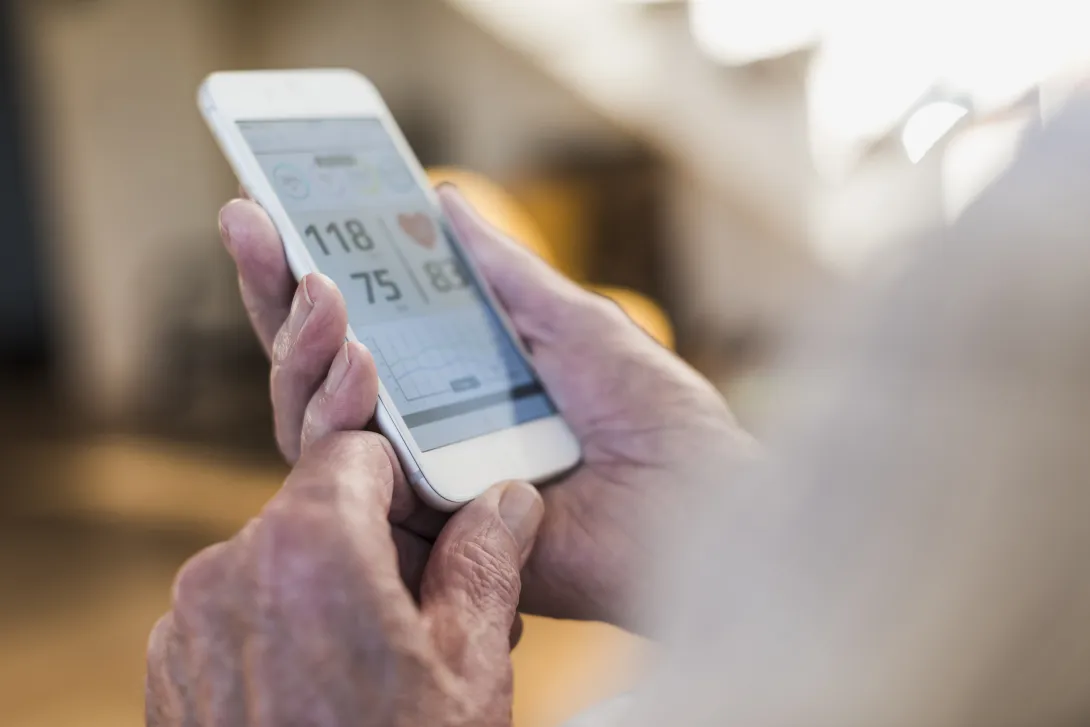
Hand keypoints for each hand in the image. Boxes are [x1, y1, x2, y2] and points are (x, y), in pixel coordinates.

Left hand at [146, 428, 544, 725]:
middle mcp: (229, 570)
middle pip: (319, 511)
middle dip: (379, 546)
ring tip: (389, 665)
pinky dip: (286, 632)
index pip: (358, 452)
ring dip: (335, 591)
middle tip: (434, 611)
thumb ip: (487, 559)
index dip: (408, 481)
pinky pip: (241, 616)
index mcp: (308, 547)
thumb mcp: (469, 667)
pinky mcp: (174, 672)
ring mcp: (191, 625)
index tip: (440, 522)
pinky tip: (332, 693)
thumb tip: (508, 499)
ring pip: (281, 565)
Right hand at [218, 187, 753, 630]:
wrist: (697, 505)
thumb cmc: (655, 417)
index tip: (266, 205)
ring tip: (315, 286)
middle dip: (275, 293)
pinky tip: (351, 358)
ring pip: (314, 422)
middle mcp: (425, 434)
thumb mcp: (573, 322)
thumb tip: (444, 200)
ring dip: (303, 349)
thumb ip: (502, 274)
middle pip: (319, 369)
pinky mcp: (425, 536)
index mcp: (457, 383)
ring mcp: (418, 485)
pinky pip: (354, 483)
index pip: (360, 326)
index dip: (306, 268)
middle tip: (251, 222)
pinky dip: (340, 419)